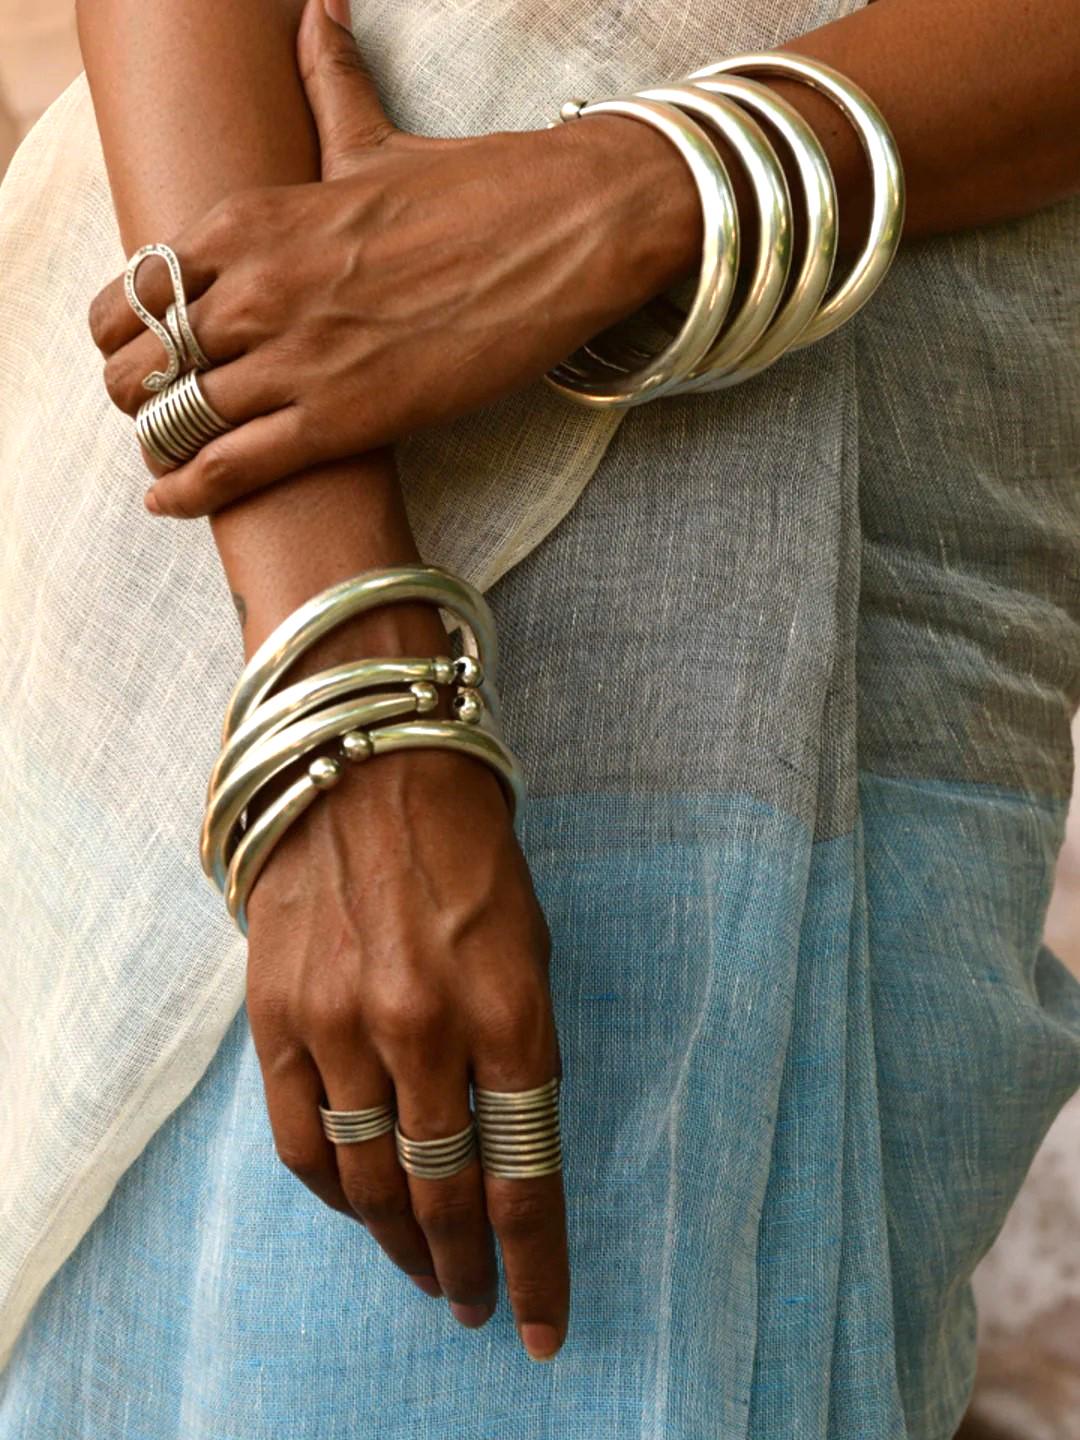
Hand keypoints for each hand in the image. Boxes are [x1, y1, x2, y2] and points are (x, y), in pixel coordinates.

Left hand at [87, 0, 699, 517]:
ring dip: (157, 442)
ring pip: (175, 416)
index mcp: (255, 218)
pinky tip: (169, 502)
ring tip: (163, 456)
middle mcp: (259, 285)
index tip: (132, 346)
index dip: (119, 326)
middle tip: (147, 408)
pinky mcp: (345, 417)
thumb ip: (326, 85)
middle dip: (130, 391)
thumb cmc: (476, 188)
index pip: (135, 284)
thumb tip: (317, 9)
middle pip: (139, 359)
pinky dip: (190, 489)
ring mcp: (300, 355)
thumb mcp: (375, 138)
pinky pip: (233, 464)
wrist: (567, 231)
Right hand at [242, 603, 568, 1362]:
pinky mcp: (274, 1015)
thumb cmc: (469, 847)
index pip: (525, 1172)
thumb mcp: (530, 941)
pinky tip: (352, 1203)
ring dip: (395, 1241)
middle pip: (441, 1193)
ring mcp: (339, 1023)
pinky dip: (326, 1188)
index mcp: (508, 1006)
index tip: (543, 1322)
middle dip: (462, 1268)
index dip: (537, 1261)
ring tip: (420, 1271)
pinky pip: (295, 1138)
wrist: (366, 758)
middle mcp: (422, 1027)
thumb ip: (520, 1044)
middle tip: (475, 1306)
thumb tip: (506, 1139)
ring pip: (364, 1180)